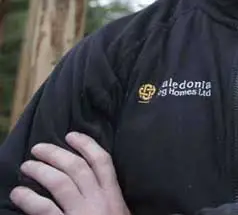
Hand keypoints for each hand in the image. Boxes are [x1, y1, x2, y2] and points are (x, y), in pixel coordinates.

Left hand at [9, 132, 129, 214]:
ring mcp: (82, 212)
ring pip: (60, 182)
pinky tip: (19, 193)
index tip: (71, 135)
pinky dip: (28, 198)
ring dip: (40, 170)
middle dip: (56, 153)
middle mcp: (99, 200)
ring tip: (27, 166)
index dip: (86, 144)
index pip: (103, 162)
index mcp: (114, 196)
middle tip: (39, 148)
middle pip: (77, 167)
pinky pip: (44, 208)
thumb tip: (93, 185)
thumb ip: (108, 200)